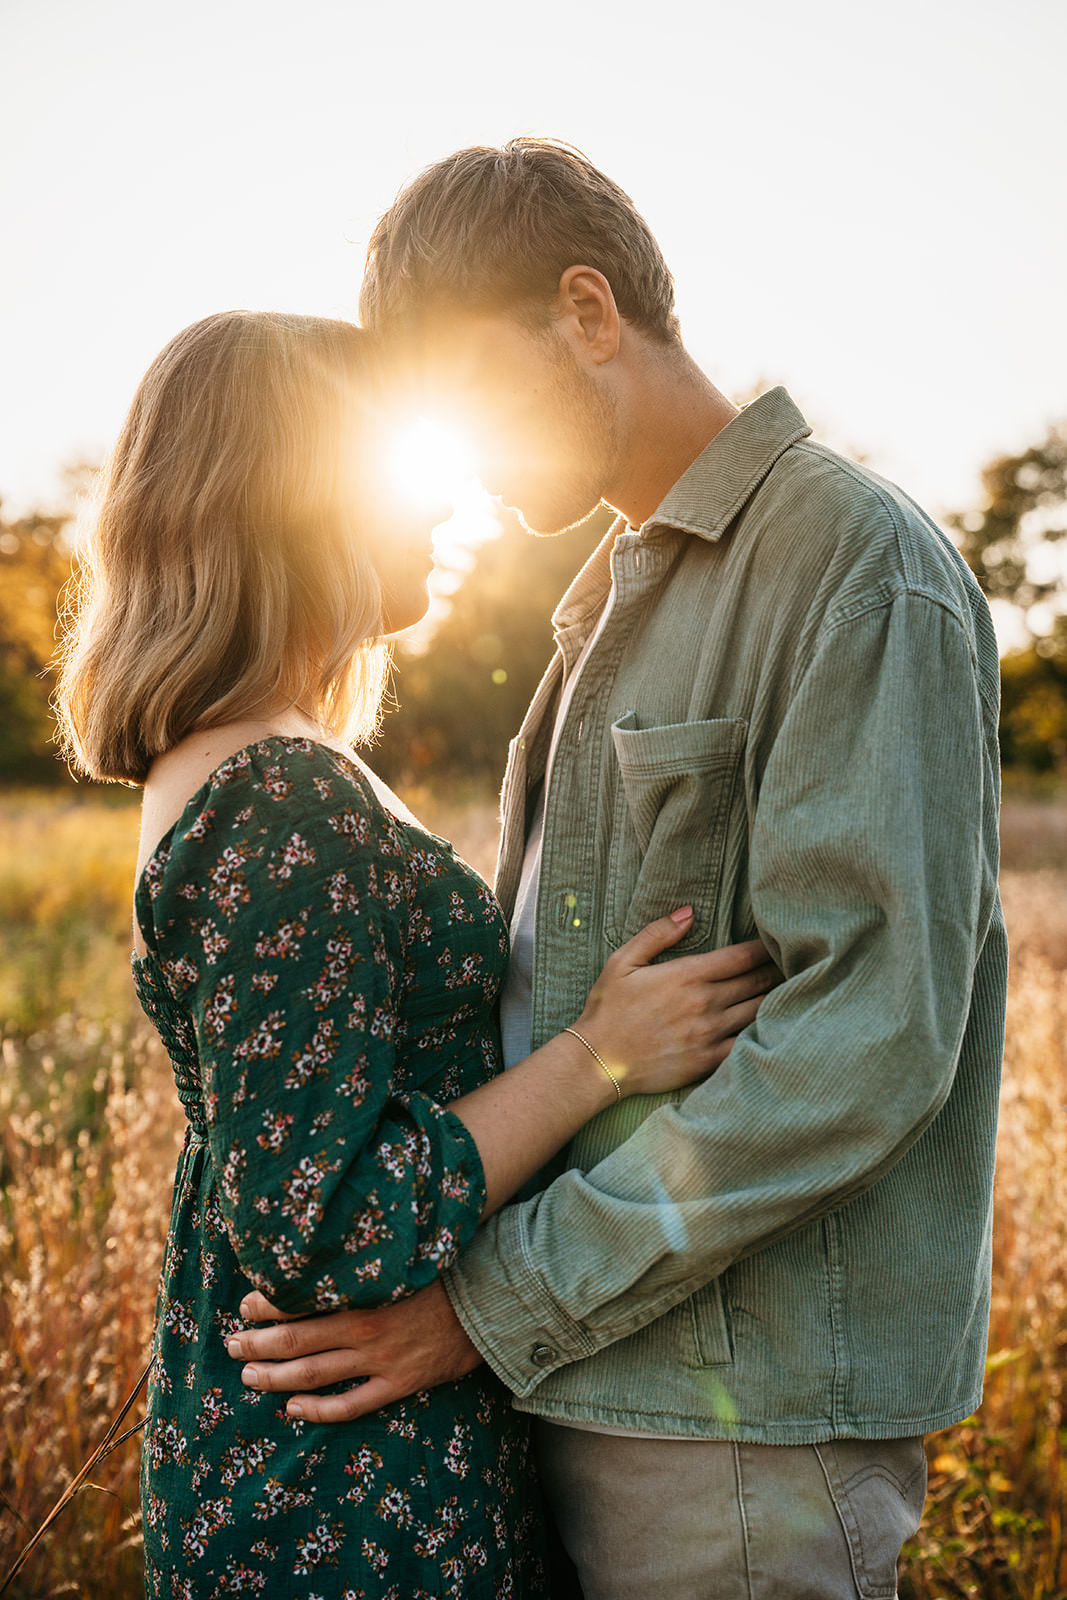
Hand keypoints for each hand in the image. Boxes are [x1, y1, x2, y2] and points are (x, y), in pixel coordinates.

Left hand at [225, 1278, 481, 1421]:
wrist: (489, 1302)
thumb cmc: (442, 1271)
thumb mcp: (399, 1256)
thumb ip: (363, 1257)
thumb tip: (325, 1246)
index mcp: (362, 1291)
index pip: (299, 1300)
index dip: (265, 1306)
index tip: (245, 1305)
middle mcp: (364, 1327)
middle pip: (295, 1342)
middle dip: (256, 1344)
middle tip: (231, 1344)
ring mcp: (380, 1359)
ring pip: (312, 1376)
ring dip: (273, 1378)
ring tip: (248, 1375)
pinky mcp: (397, 1384)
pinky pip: (349, 1407)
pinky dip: (316, 1410)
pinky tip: (292, 1409)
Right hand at [575, 917, 779, 1096]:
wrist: (598, 1060)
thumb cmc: (608, 1008)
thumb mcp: (623, 961)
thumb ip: (657, 933)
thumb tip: (689, 912)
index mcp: (687, 975)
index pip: (741, 957)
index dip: (765, 948)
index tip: (780, 942)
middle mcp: (704, 1003)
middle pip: (757, 982)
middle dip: (778, 971)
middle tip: (797, 964)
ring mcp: (709, 1033)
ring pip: (758, 1012)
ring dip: (777, 1000)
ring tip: (794, 991)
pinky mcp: (709, 1061)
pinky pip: (747, 1044)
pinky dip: (764, 1033)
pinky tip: (776, 1027)